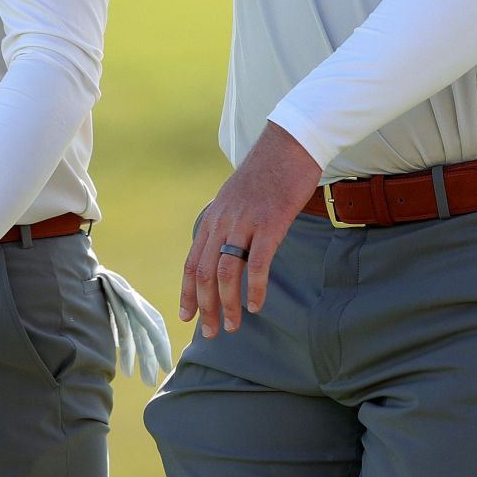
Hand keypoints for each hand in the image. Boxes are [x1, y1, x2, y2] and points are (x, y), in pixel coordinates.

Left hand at [181, 121, 320, 336]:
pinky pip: (257, 262)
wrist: (289, 144)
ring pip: (226, 272)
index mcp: (214, 217)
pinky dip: (255, 288)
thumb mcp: (238, 198)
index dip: (188, 292)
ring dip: (228, 304)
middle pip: (205, 273)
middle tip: (211, 332)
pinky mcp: (269, 223)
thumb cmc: (268, 173)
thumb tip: (227, 248)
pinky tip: (256, 305)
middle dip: (205, 307)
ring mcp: (245, 222)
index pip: (192, 261)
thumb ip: (230, 223)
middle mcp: (223, 221)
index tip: (187, 316)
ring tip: (233, 326)